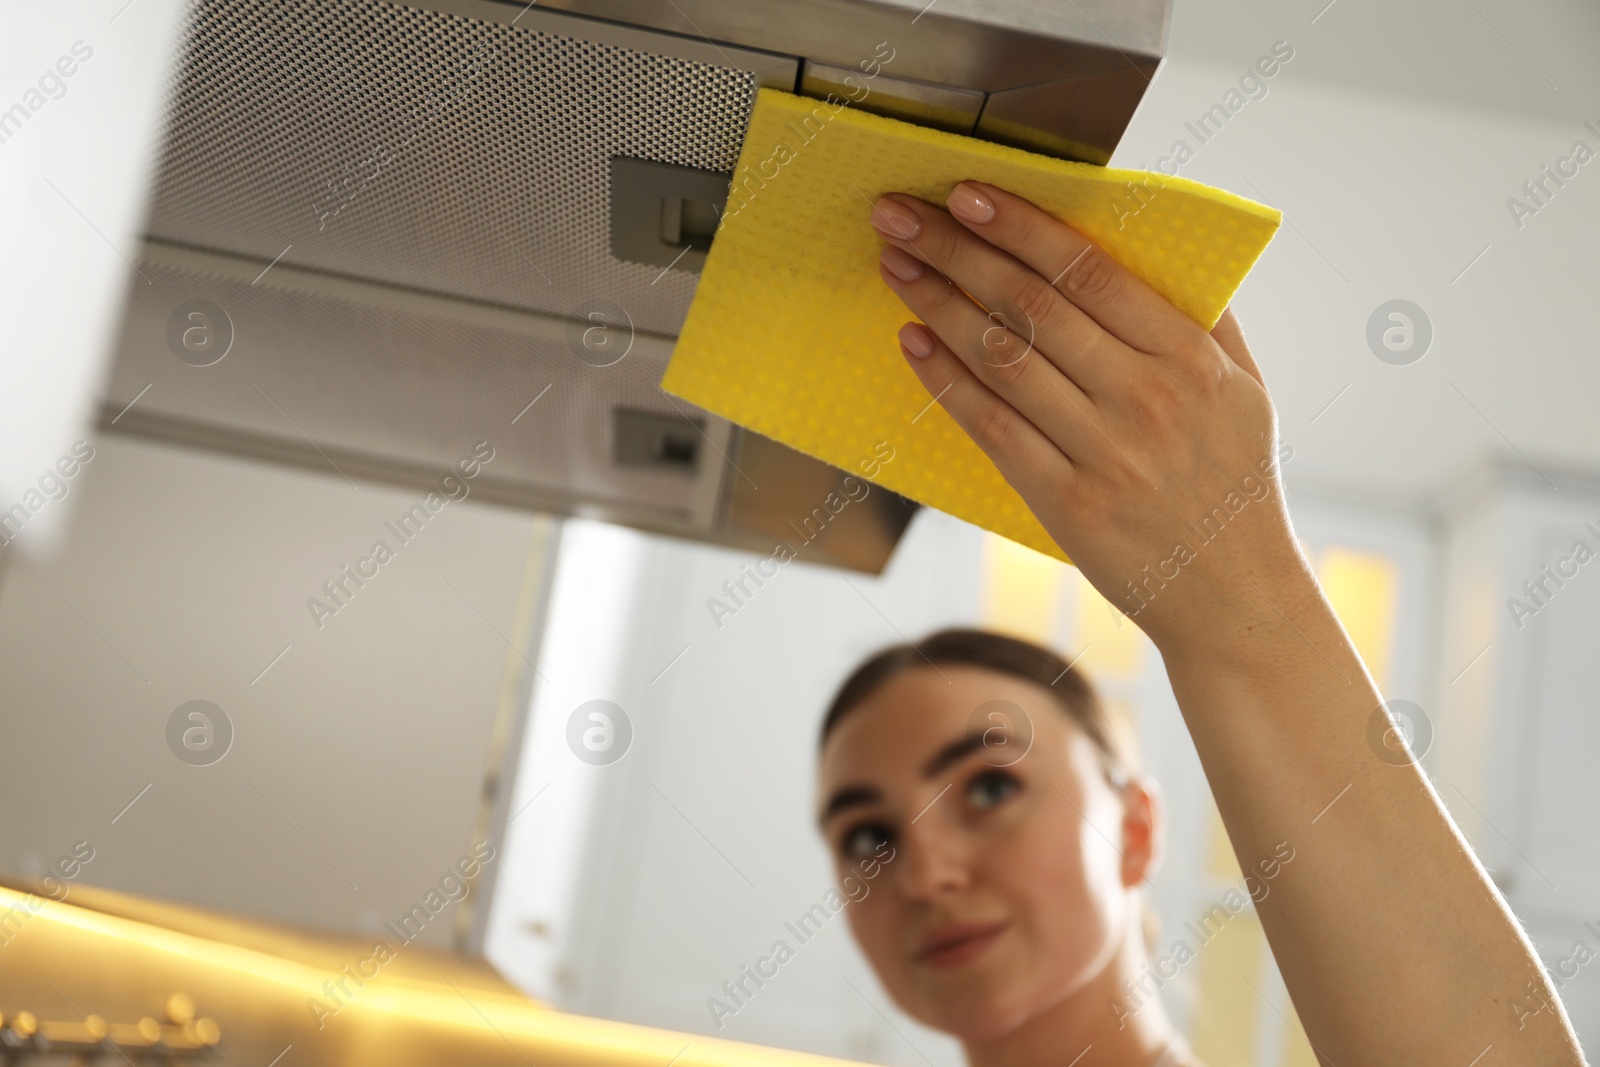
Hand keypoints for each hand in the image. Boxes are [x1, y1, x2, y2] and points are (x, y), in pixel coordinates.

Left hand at [871, 181, 1308, 652]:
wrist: (1234, 596)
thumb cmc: (1237, 485)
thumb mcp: (1247, 391)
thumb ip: (1205, 318)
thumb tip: (1152, 245)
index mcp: (1190, 358)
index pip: (1091, 270)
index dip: (1021, 225)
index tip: (966, 192)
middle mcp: (1147, 398)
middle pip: (1033, 304)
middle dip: (956, 249)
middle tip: (899, 214)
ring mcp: (1105, 452)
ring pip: (1003, 358)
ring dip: (938, 304)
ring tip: (895, 265)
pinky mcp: (1066, 502)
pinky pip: (992, 428)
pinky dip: (947, 381)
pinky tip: (912, 341)